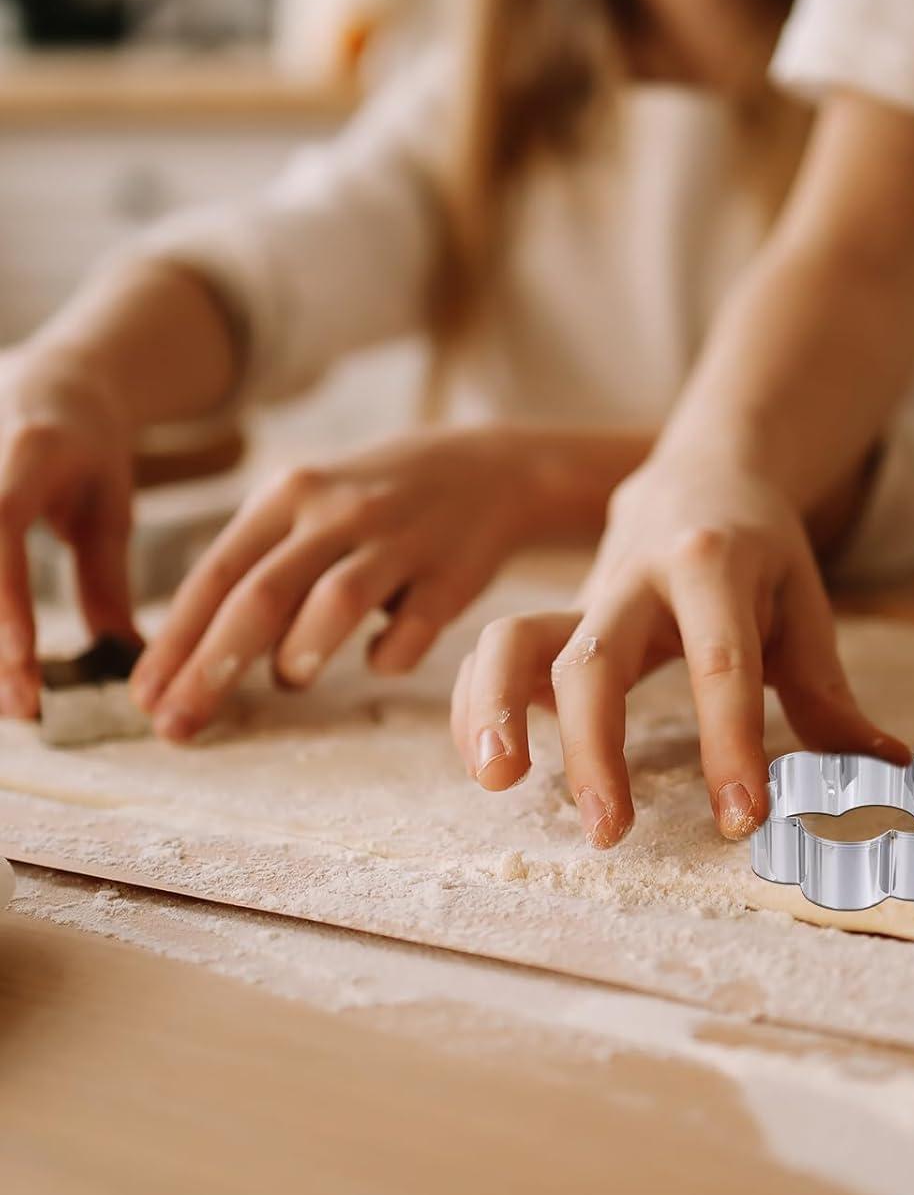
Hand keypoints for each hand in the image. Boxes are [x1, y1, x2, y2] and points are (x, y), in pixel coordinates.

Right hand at [0, 351, 137, 716]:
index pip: (0, 531)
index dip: (3, 605)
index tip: (22, 668)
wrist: (48, 381)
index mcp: (24, 454)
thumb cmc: (87, 450)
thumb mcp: (110, 507)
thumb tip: (125, 658)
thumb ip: (106, 581)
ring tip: (7, 697)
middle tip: (19, 707)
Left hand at [133, 427, 573, 739]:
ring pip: (335, 601)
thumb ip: (258, 567)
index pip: (215, 574)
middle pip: (261, 595)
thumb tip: (187, 654)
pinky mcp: (452, 573)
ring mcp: (398, 540)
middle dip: (210, 667)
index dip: (174, 641)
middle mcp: (338, 512)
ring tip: (289, 681)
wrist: (488, 470)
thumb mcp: (311, 509)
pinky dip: (388, 653)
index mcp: (289, 496)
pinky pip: (413, 626)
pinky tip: (378, 661)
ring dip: (300, 652)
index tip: (145, 698)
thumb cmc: (376, 505)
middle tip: (176, 724)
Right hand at [450, 457, 906, 847]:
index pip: (722, 664)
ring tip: (498, 782)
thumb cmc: (760, 551)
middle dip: (595, 747)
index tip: (739, 820)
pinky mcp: (555, 613)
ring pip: (516, 638)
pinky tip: (489, 761)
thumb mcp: (804, 605)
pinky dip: (477, 702)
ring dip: (495, 709)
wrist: (702, 474)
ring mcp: (586, 593)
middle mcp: (638, 576)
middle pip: (596, 657)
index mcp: (715, 567)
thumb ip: (828, 692)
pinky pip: (494, 650)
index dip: (729, 746)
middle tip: (608, 831)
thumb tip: (884, 770)